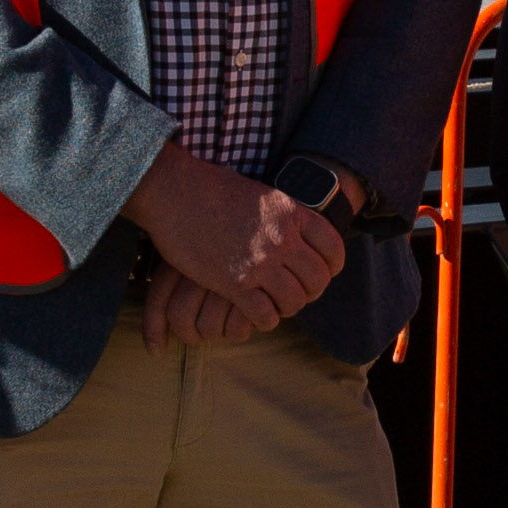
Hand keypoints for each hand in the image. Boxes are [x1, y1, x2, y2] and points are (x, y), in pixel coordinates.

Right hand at [127, 143, 344, 330]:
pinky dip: (264, 319)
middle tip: (294, 293)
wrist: (174, 191)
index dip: (331, 266)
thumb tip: (293, 228)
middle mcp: (283, 239)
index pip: (333, 247)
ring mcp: (260, 263)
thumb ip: (281, 214)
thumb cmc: (211, 187)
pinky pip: (265, 315)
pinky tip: (255, 313)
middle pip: (317, 280)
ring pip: (294, 301)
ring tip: (274, 304)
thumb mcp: (260, 193)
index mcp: (292, 213)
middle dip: (309, 291)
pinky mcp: (235, 284)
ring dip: (286, 308)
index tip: (322, 272)